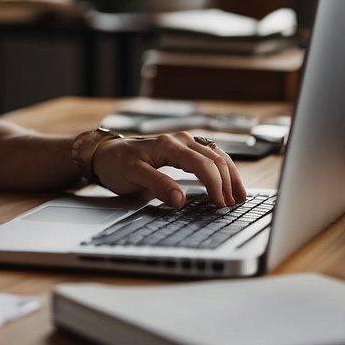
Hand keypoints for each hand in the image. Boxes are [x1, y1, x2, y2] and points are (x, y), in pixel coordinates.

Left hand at [88, 131, 247, 208]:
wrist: (105, 153)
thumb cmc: (116, 163)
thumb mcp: (131, 176)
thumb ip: (157, 185)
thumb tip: (180, 199)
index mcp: (168, 145)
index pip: (202, 164)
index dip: (215, 185)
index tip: (220, 204)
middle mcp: (180, 140)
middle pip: (214, 158)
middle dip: (227, 182)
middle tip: (232, 205)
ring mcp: (184, 142)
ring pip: (216, 154)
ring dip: (230, 174)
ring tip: (238, 195)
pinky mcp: (184, 148)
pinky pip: (210, 155)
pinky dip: (222, 168)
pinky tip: (228, 182)